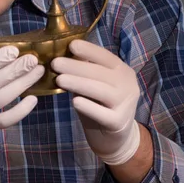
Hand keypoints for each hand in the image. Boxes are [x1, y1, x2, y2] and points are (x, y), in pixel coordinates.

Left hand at [51, 39, 140, 165]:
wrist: (116, 137)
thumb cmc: (100, 105)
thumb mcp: (95, 84)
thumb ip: (85, 71)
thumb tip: (65, 53)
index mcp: (123, 72)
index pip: (106, 57)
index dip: (89, 50)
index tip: (71, 45)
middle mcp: (128, 86)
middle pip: (101, 73)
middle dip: (76, 67)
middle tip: (55, 63)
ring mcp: (125, 105)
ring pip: (100, 91)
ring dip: (78, 83)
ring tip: (59, 80)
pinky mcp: (118, 123)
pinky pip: (102, 113)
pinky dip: (88, 107)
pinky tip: (75, 102)